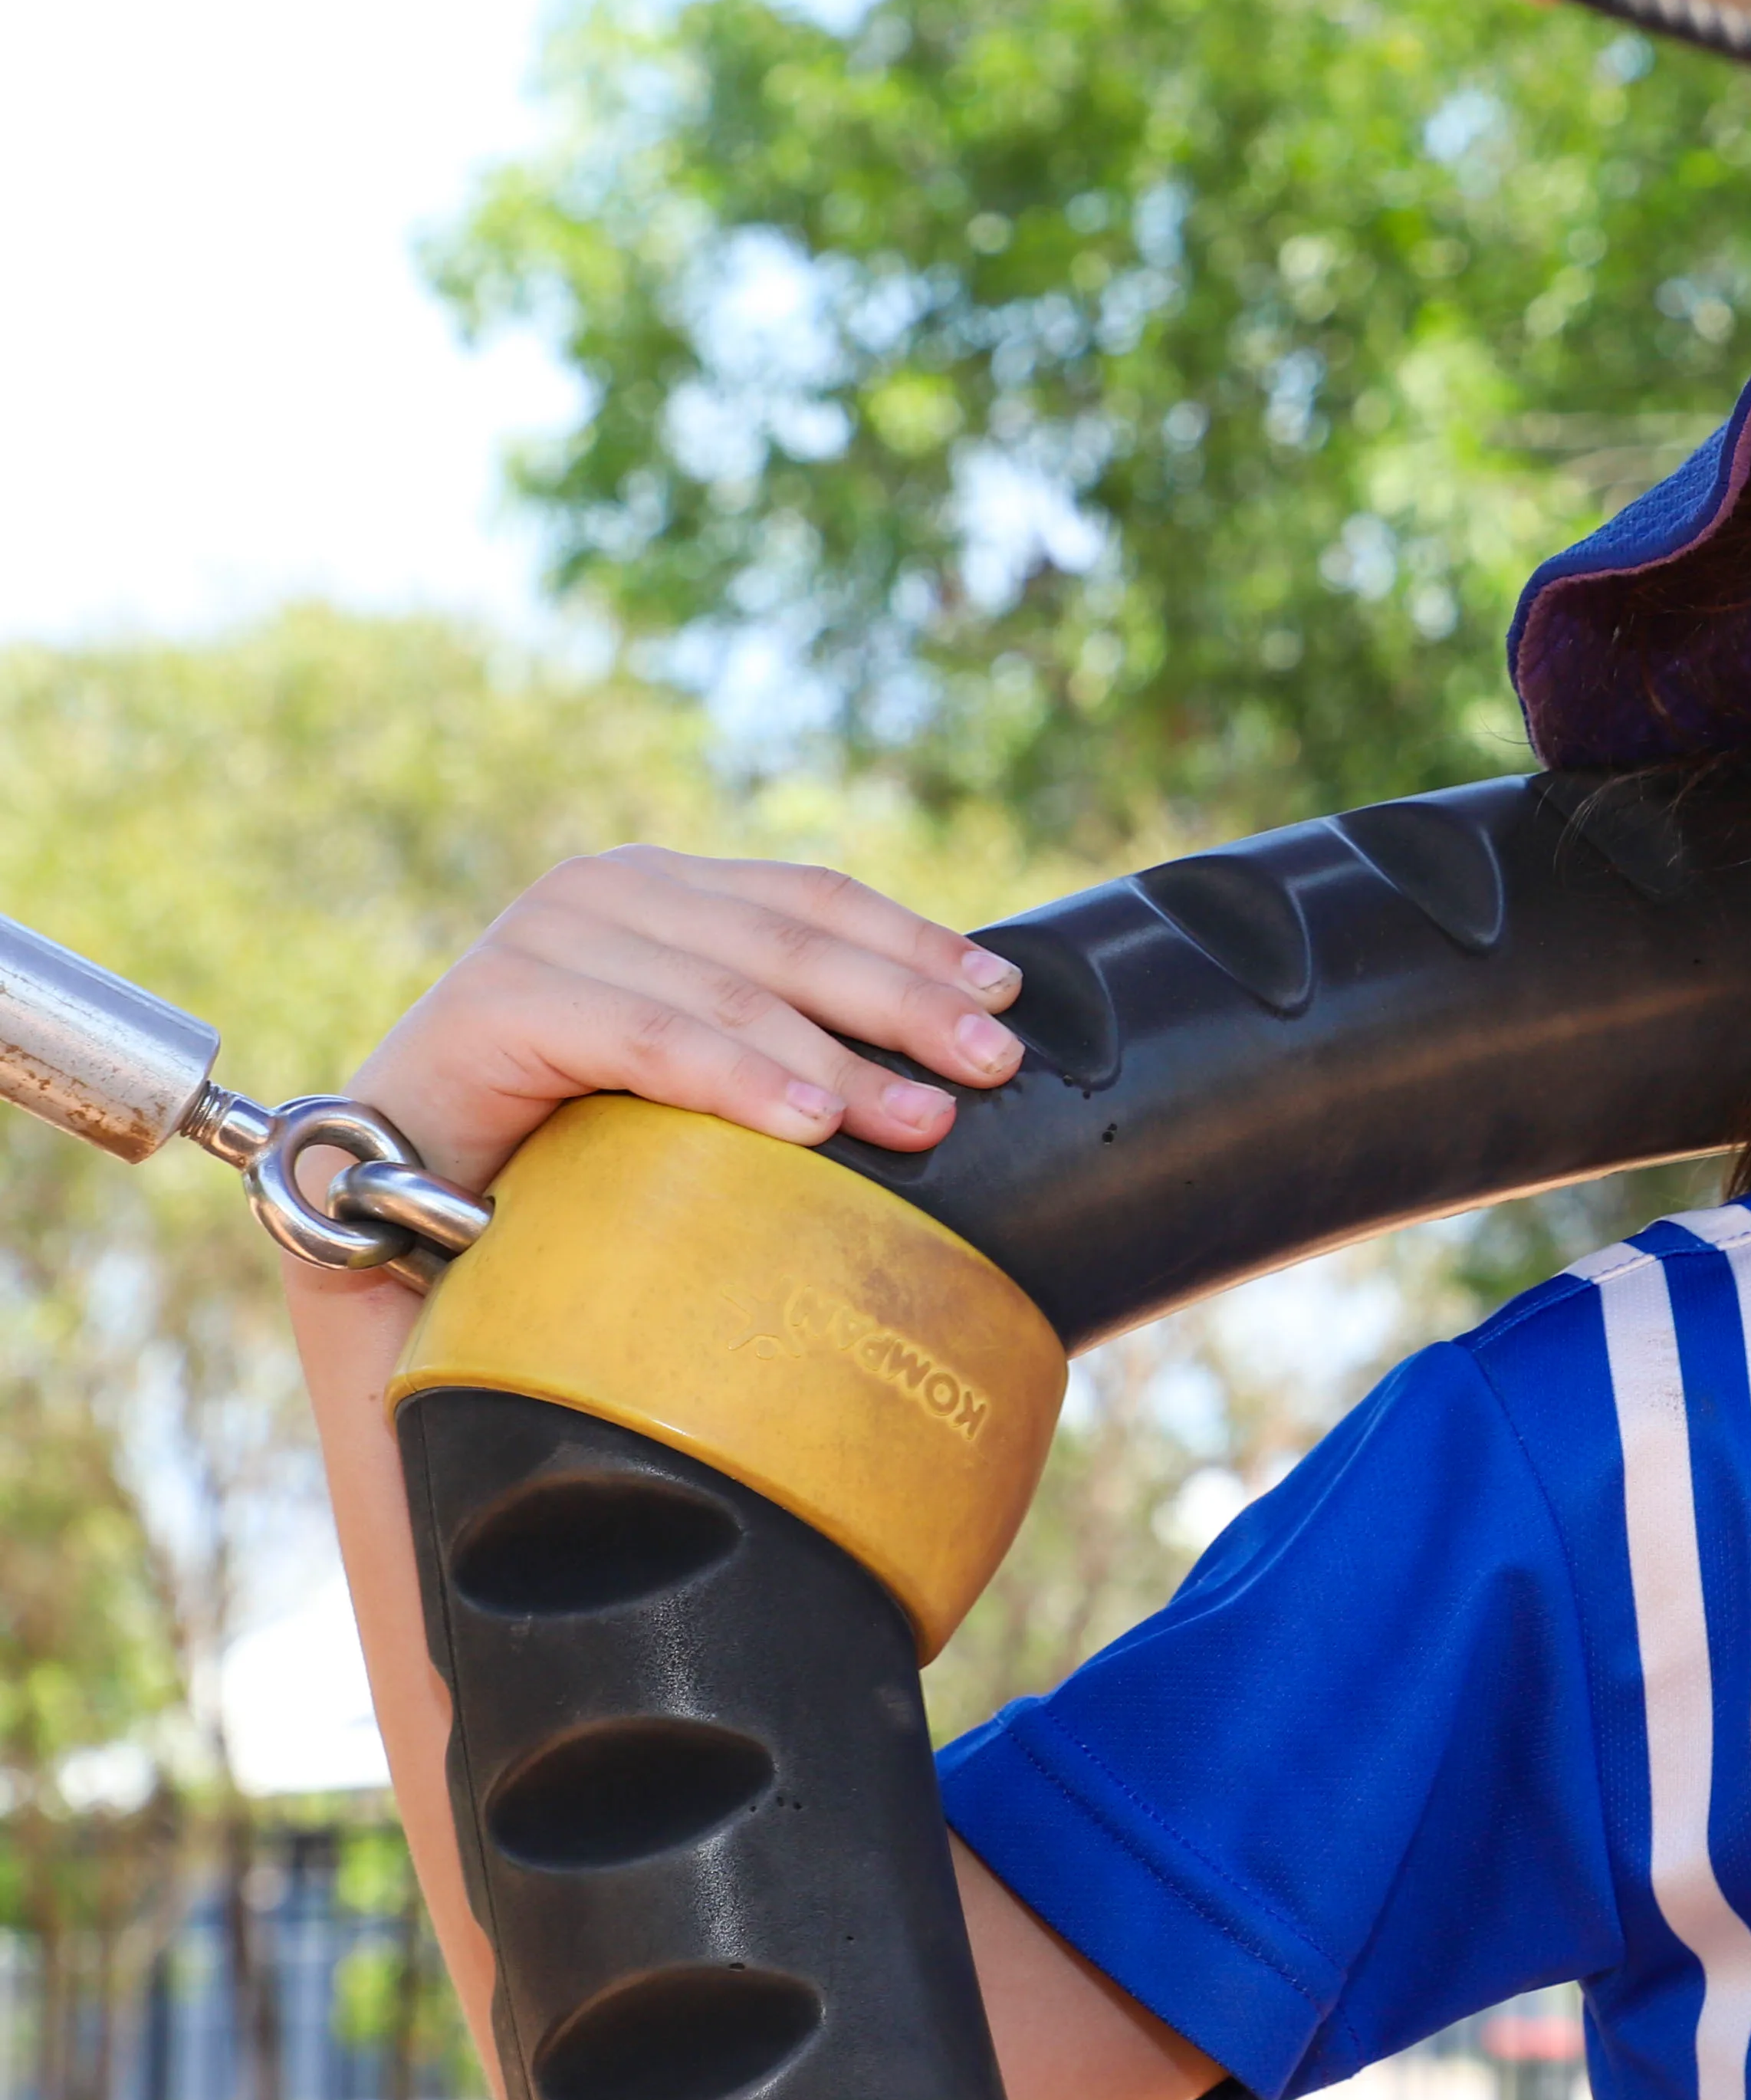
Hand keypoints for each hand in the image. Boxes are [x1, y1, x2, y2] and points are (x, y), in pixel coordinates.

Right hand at [350, 849, 1031, 1198]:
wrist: (395, 1207)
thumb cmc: (562, 1147)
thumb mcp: (690, 1073)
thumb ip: (776, 1037)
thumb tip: (933, 1066)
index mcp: (664, 892)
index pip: (814, 900)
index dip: (915, 943)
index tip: (1006, 997)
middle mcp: (606, 892)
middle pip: (790, 936)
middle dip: (905, 1002)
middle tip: (993, 1064)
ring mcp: (545, 937)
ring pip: (731, 990)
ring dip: (840, 1058)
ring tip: (925, 1119)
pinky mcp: (496, 1006)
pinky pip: (646, 1039)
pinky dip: (736, 1078)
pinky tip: (809, 1124)